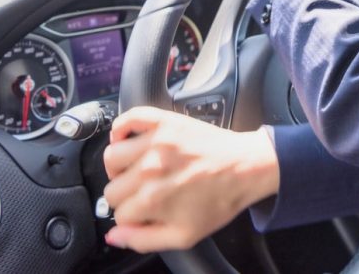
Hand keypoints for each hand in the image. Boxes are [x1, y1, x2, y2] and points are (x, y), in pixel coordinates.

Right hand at [102, 106, 278, 252]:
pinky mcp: (166, 122)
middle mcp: (149, 169)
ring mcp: (156, 142)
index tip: (143, 212)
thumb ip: (143, 240)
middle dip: (125, 195)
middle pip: (112, 187)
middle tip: (143, 193)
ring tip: (136, 171)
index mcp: (152, 199)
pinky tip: (128, 140)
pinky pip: (130, 117)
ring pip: (112, 156)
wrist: (247, 168)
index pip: (118, 212)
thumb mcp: (184, 235)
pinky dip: (122, 127)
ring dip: (119, 167)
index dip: (130, 216)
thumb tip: (114, 235)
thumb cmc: (220, 200)